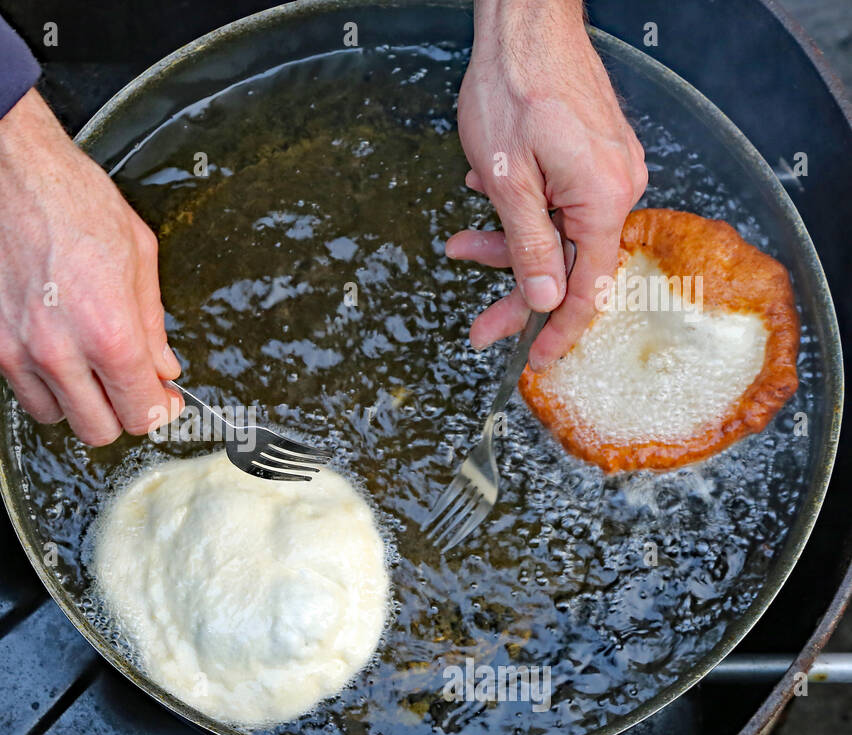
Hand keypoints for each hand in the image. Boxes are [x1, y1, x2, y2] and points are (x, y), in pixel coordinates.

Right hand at [0, 88, 181, 444]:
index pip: (140, 415)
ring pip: (46, 412)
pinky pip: (5, 373)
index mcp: (107, 332)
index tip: (157, 402)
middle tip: (118, 386)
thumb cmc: (64, 194)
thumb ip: (152, 323)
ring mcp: (7, 349)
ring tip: (73, 353)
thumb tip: (161, 366)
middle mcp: (55, 351)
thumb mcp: (137, 253)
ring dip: (67, 395)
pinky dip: (22, 359)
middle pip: (94, 431)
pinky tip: (30, 320)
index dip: (156, 411)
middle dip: (114, 413)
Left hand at [446, 0, 647, 368]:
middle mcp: (619, 185)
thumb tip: (546, 300)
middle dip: (514, 286)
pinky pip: (559, 197)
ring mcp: (609, 166)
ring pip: (556, 228)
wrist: (524, 23)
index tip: (534, 358)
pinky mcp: (593, 152)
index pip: (587, 286)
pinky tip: (486, 188)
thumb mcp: (508, 183)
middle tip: (476, 324)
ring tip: (458, 242)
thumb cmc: (513, 91)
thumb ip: (528, 247)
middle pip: (567, 260)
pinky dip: (521, 205)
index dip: (558, 329)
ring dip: (506, 239)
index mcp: (604, 199)